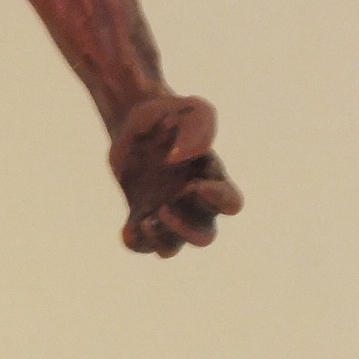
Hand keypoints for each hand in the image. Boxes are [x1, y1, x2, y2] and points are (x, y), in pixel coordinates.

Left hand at [109, 94, 241, 256]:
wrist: (137, 120)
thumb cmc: (173, 113)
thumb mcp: (194, 111)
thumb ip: (198, 131)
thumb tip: (177, 160)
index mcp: (213, 180)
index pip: (231, 204)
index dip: (217, 201)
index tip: (193, 184)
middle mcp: (193, 203)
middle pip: (204, 237)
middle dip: (185, 229)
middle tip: (163, 207)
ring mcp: (166, 211)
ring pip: (172, 247)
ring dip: (161, 240)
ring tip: (145, 220)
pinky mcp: (141, 214)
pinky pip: (142, 244)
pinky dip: (136, 242)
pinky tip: (128, 229)